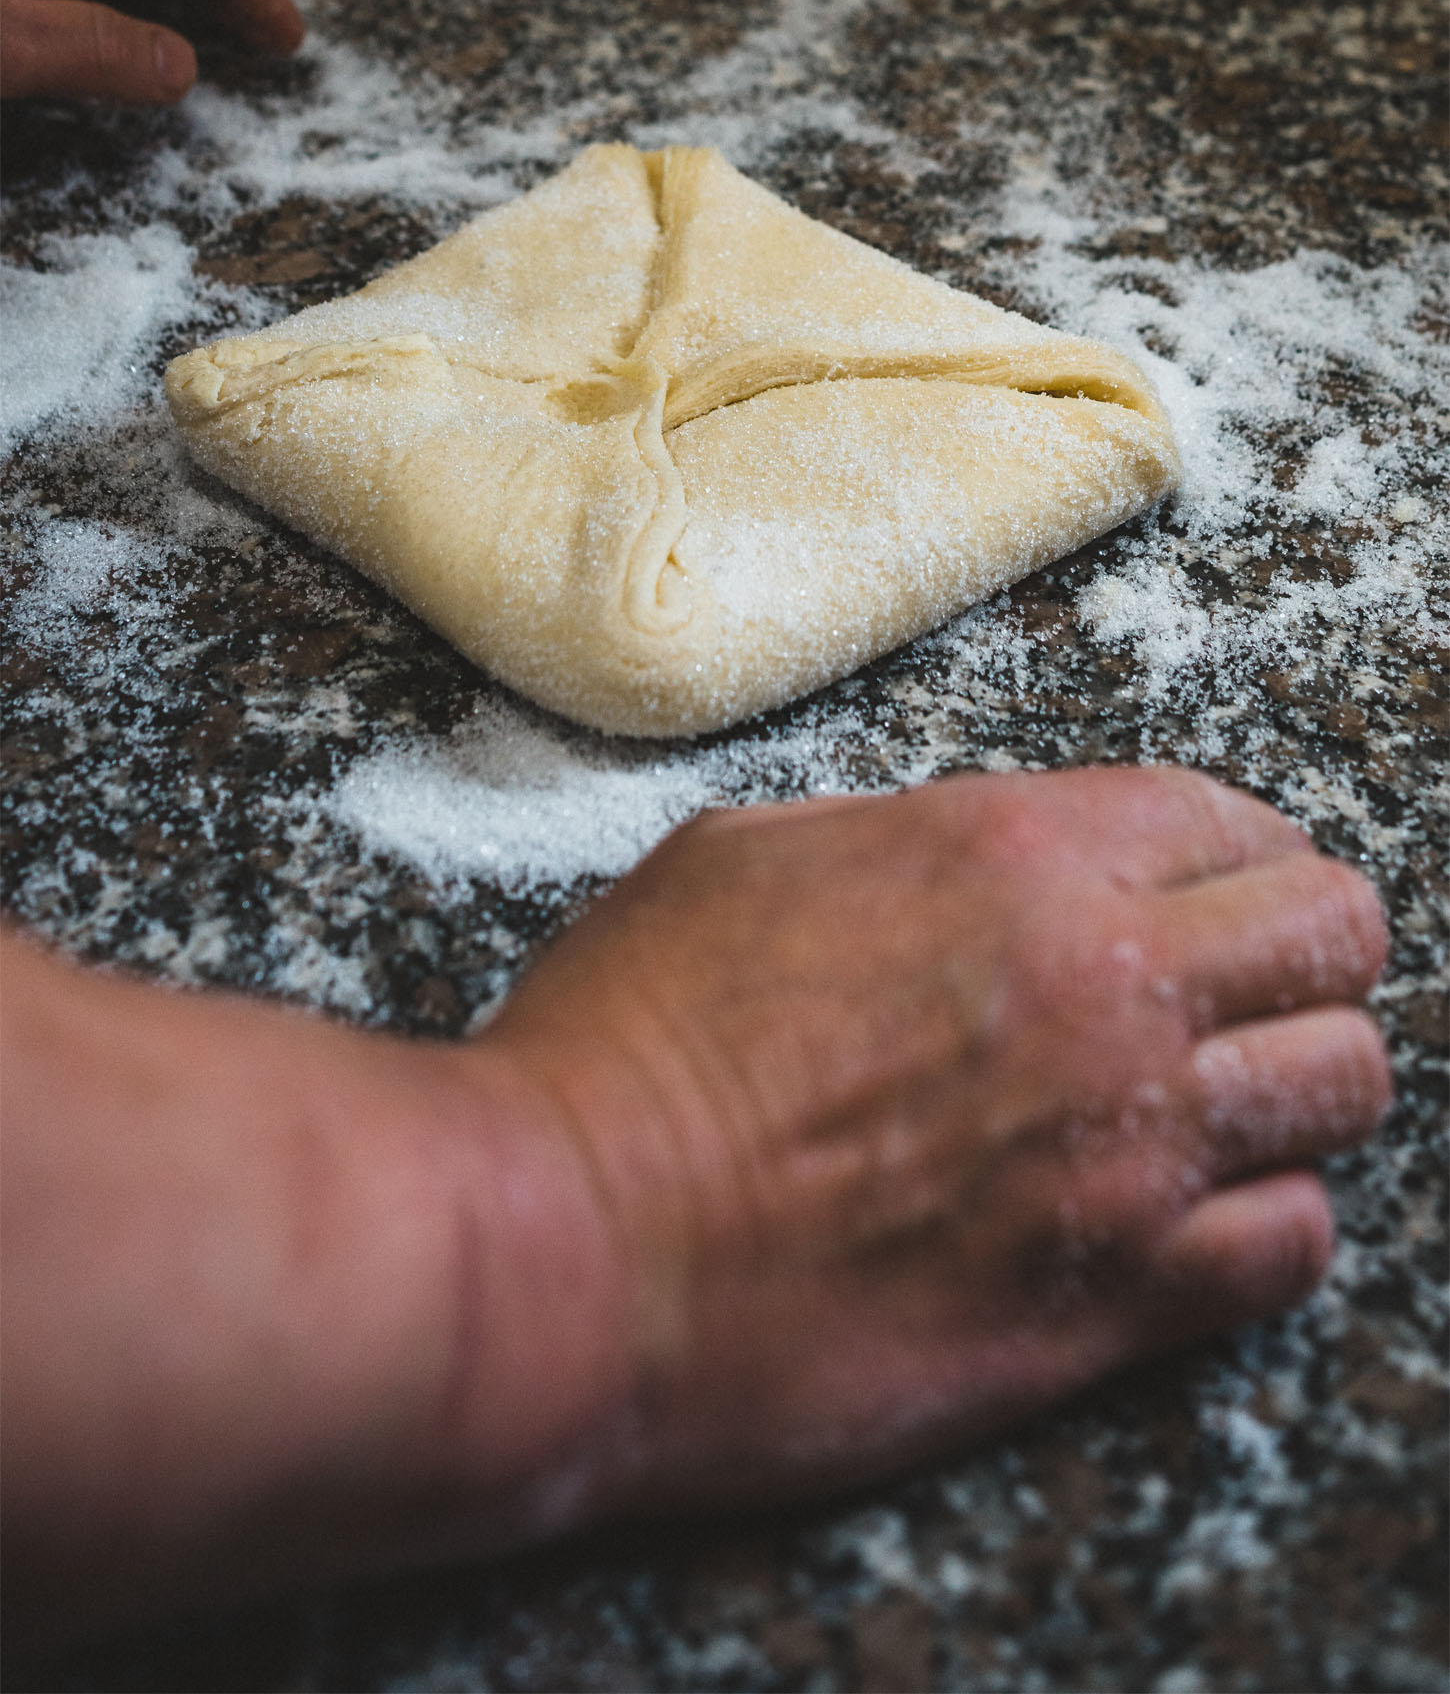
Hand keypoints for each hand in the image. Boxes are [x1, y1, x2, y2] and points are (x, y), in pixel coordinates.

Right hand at [486, 766, 1390, 1517]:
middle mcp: (1103, 985)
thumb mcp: (740, 858)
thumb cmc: (624, 1043)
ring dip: (1292, 1083)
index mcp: (1012, 855)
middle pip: (1334, 933)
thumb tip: (963, 859)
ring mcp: (1125, 1148)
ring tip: (1219, 1103)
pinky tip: (1186, 1218)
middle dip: (1297, 948)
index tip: (1213, 884)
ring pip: (1343, 1083)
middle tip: (1232, 985)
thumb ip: (894, 837)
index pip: (1231, 817)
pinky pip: (1293, 1248)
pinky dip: (1261, 1224)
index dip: (1233, 847)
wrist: (572, 1243)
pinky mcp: (1111, 1302)